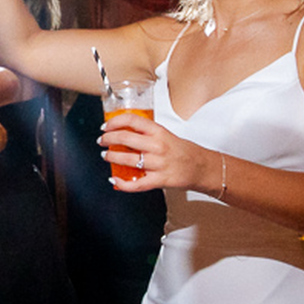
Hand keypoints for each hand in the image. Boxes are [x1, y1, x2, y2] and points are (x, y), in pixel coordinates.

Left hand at [98, 111, 214, 194]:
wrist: (201, 167)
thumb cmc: (183, 151)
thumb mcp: (166, 135)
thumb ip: (147, 134)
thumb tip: (123, 133)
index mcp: (159, 131)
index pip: (132, 120)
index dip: (114, 122)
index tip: (106, 126)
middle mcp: (158, 146)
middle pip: (125, 138)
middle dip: (108, 139)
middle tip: (102, 141)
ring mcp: (159, 164)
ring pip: (127, 159)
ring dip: (111, 157)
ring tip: (106, 156)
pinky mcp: (160, 180)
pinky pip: (136, 184)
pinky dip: (122, 183)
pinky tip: (114, 179)